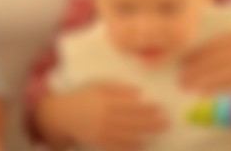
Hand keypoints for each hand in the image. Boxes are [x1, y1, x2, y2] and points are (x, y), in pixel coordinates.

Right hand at [38, 81, 167, 150]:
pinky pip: (116, 146)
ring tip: (159, 131)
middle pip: (131, 120)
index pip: (130, 105)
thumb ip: (118, 88)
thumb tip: (138, 92)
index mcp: (105, 101)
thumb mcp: (99, 86)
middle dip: (151, 121)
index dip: (146, 108)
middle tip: (166, 121)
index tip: (160, 107)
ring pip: (126, 134)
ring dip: (145, 133)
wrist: (63, 115)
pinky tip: (141, 144)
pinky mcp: (99, 142)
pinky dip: (130, 146)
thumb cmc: (85, 96)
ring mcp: (101, 132)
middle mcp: (104, 117)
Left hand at [180, 30, 230, 92]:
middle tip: (181, 77)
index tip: (184, 60)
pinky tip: (207, 93)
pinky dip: (219, 88)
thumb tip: (216, 47)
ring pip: (221, 72)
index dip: (198, 53)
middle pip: (214, 59)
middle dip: (196, 68)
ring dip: (202, 80)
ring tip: (188, 86)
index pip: (215, 45)